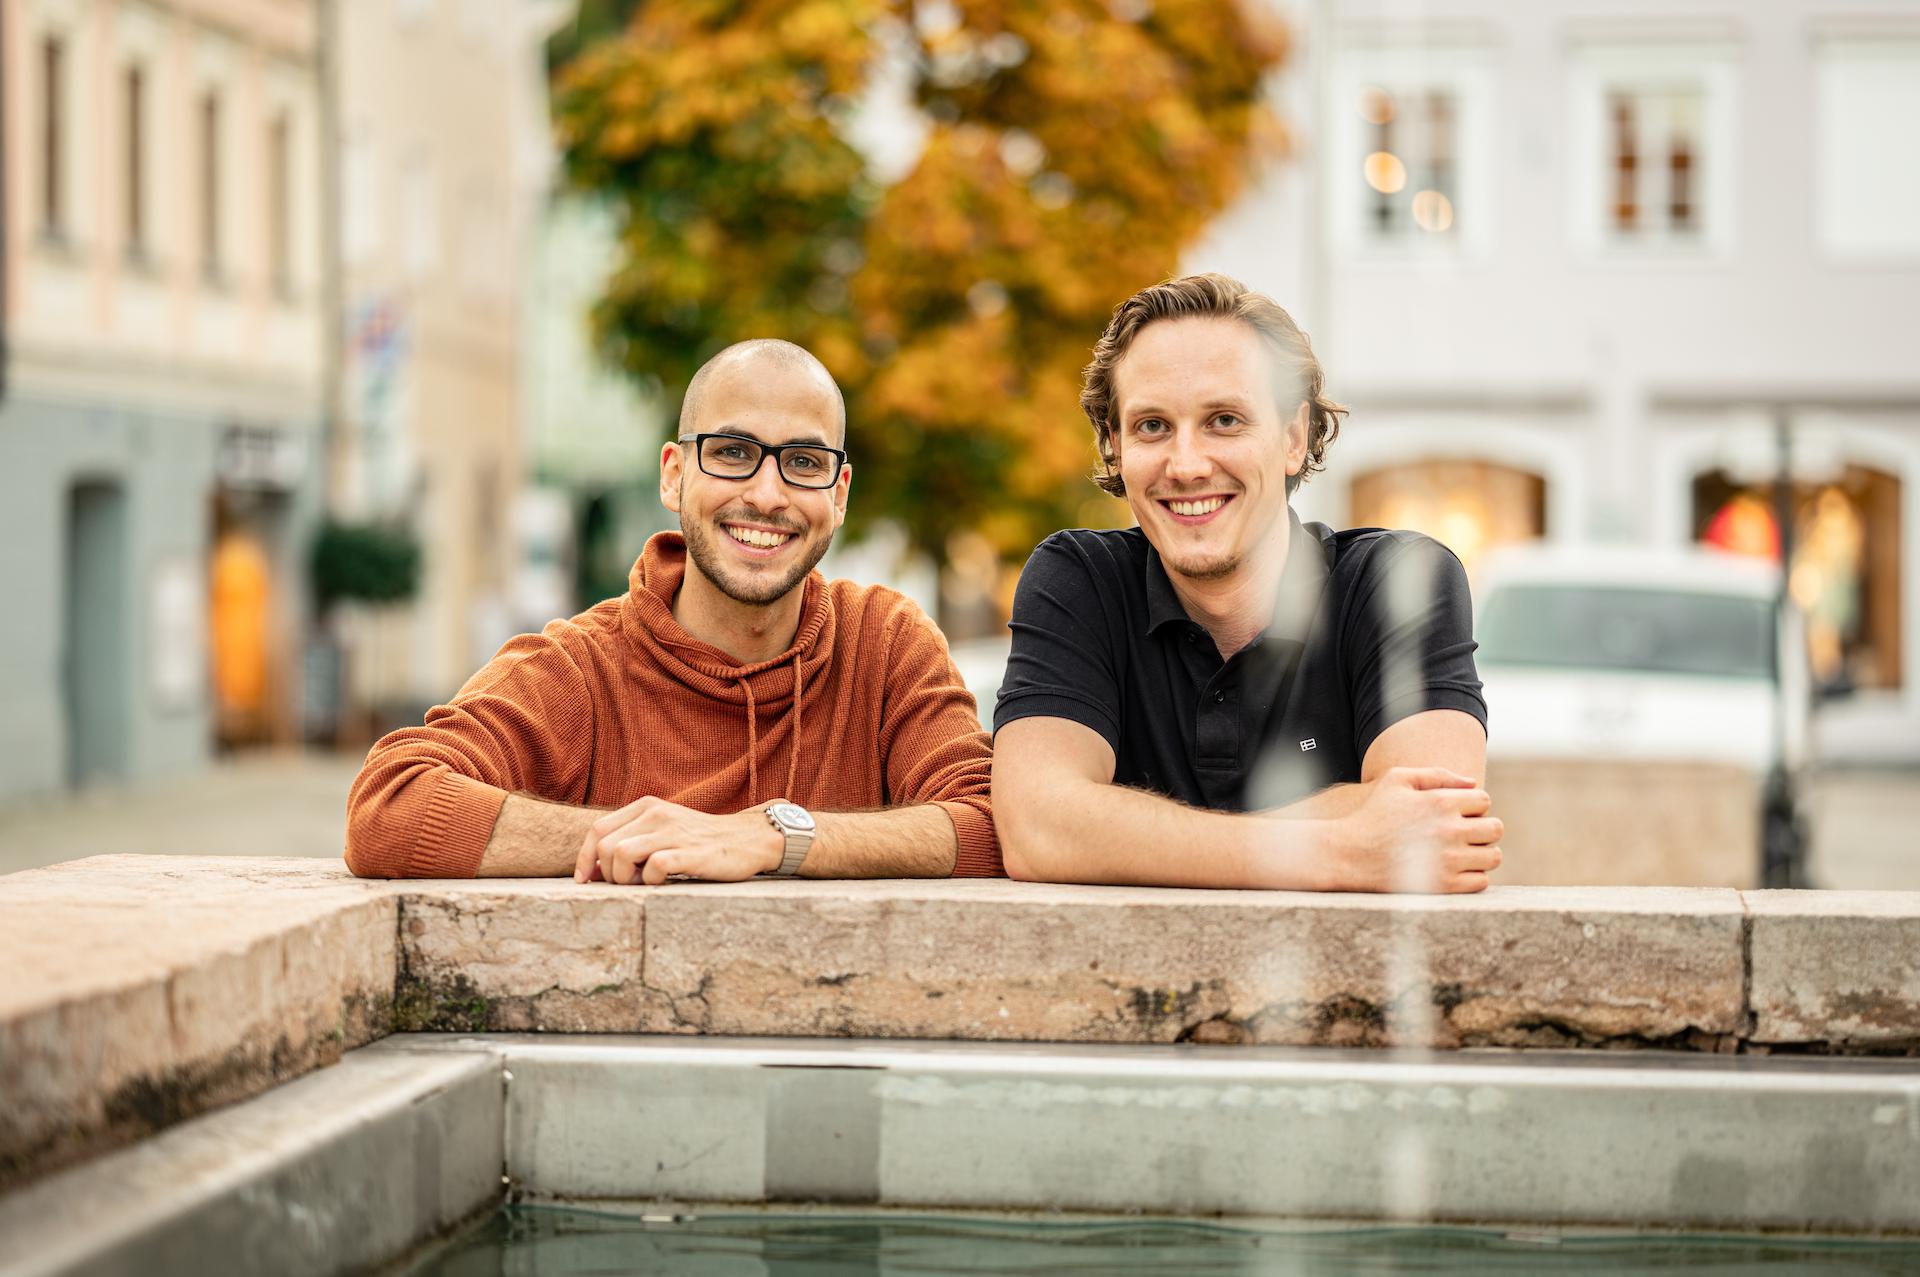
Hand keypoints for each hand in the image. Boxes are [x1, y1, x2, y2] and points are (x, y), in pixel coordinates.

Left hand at [574, 797, 782, 885]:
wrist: (748, 839)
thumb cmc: (701, 841)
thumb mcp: (663, 830)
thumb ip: (631, 841)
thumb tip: (593, 871)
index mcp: (646, 806)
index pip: (597, 830)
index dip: (584, 858)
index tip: (585, 881)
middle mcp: (656, 814)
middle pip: (605, 847)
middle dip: (609, 874)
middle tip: (629, 884)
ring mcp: (673, 832)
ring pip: (621, 855)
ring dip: (625, 879)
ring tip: (645, 884)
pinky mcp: (690, 852)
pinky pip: (653, 867)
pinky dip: (651, 882)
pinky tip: (664, 883)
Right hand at [1329, 767, 1502, 893]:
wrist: (1349, 854)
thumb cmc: (1373, 814)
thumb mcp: (1396, 780)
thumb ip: (1436, 775)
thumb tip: (1472, 783)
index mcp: (1440, 801)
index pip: (1483, 800)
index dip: (1472, 805)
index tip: (1457, 813)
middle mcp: (1449, 830)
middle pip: (1495, 829)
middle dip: (1483, 829)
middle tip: (1463, 834)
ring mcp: (1448, 860)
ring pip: (1493, 857)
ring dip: (1482, 854)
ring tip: (1462, 853)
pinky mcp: (1444, 885)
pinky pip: (1481, 881)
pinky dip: (1473, 876)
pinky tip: (1455, 870)